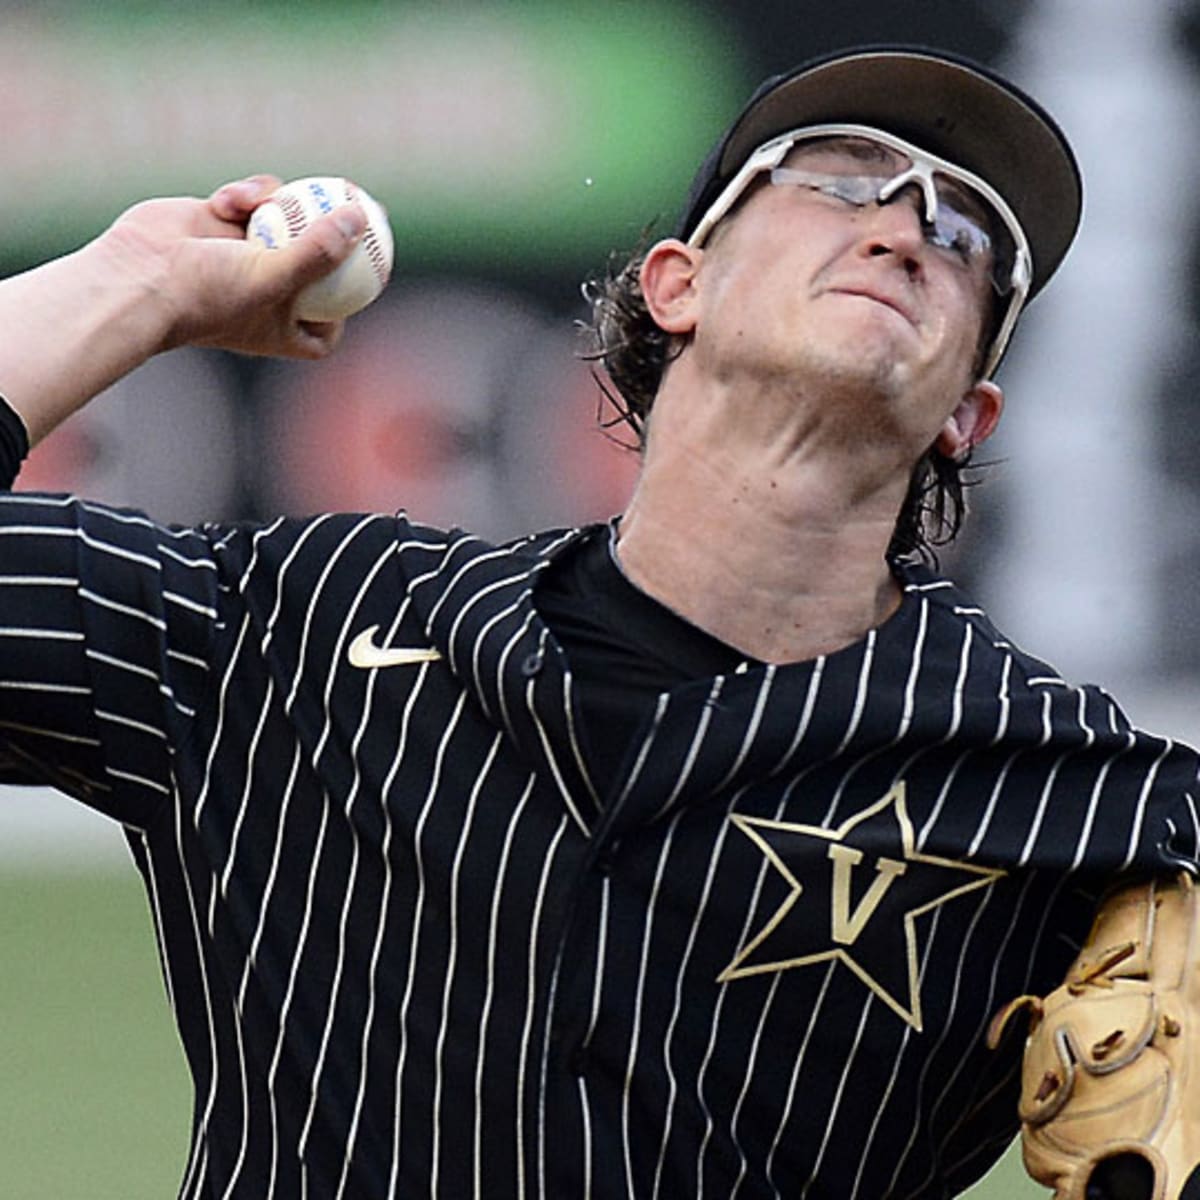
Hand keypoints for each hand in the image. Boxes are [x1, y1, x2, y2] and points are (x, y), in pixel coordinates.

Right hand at [97, 174, 368, 359]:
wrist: (138, 276)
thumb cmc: (209, 293)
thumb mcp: (274, 277)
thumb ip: (319, 252)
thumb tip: (360, 220)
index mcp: (280, 327)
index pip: (322, 332)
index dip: (344, 315)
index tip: (361, 286)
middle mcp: (263, 295)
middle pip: (313, 269)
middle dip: (335, 240)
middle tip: (360, 210)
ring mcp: (240, 257)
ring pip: (283, 224)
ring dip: (281, 207)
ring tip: (276, 199)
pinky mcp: (216, 224)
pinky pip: (248, 202)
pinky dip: (245, 195)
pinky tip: (231, 199)